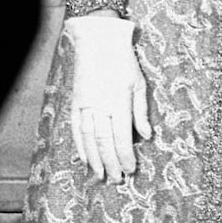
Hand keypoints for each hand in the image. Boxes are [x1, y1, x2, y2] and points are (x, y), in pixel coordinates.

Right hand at [65, 15, 151, 182]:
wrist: (98, 41)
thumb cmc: (123, 62)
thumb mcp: (139, 84)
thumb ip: (141, 112)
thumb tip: (146, 136)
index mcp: (118, 102)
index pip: (121, 138)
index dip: (126, 157)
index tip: (131, 170)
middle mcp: (100, 106)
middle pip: (104, 143)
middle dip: (111, 164)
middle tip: (117, 180)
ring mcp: (85, 105)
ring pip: (88, 139)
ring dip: (95, 160)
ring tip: (101, 176)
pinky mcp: (75, 102)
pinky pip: (76, 128)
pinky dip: (80, 145)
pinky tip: (84, 158)